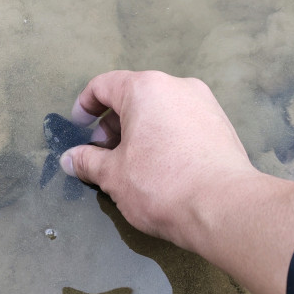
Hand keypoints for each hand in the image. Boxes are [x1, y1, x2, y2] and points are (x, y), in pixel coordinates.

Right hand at [60, 70, 255, 249]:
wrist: (223, 208)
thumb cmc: (161, 186)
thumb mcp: (113, 176)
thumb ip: (88, 162)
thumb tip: (70, 160)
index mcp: (145, 89)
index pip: (104, 85)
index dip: (84, 104)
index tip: (78, 126)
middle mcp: (177, 87)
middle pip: (133, 96)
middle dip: (112, 123)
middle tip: (104, 154)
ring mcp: (204, 104)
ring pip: (159, 109)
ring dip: (139, 131)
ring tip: (131, 164)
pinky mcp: (221, 125)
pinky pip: (181, 122)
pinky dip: (164, 136)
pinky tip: (161, 167)